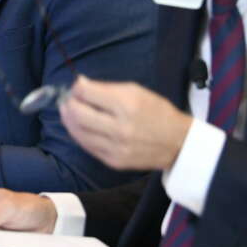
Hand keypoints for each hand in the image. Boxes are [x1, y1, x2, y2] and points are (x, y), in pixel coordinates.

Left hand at [60, 76, 192, 170]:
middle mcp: (120, 127)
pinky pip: (87, 146)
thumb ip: (105, 88)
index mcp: (127, 105)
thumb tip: (79, 84)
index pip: (86, 93)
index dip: (77, 88)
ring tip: (69, 111)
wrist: (178, 143)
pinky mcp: (114, 161)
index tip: (77, 86)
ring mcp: (116, 147)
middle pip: (78, 113)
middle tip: (68, 99)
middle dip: (68, 103)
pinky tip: (79, 126)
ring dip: (69, 119)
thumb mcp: (136, 91)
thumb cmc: (156, 112)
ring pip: (78, 131)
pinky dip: (79, 134)